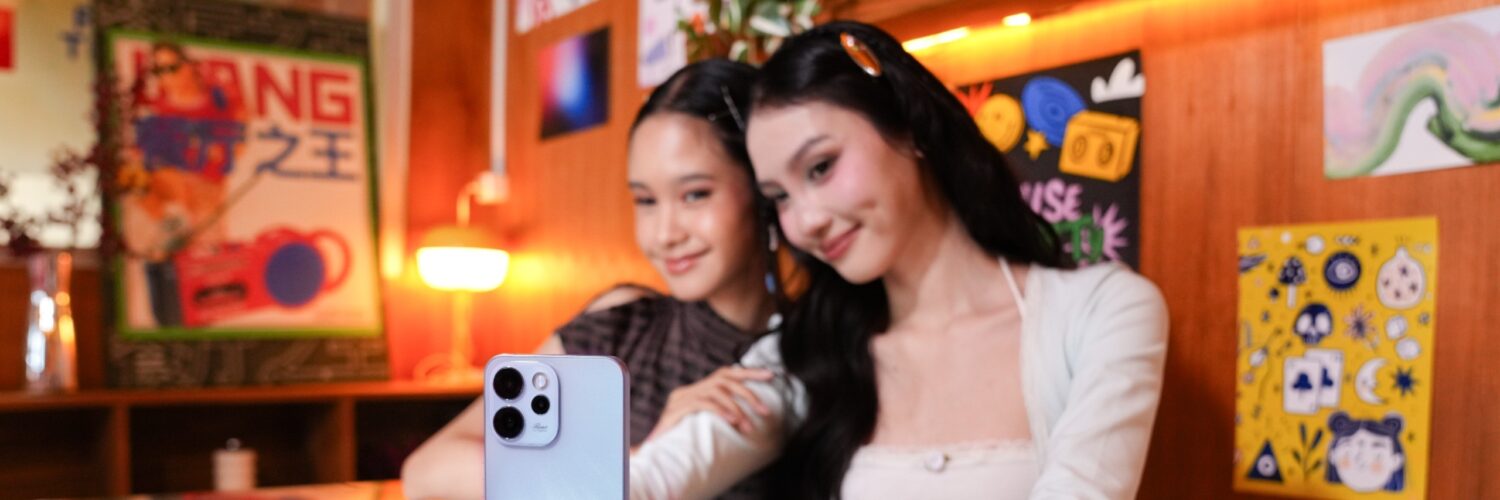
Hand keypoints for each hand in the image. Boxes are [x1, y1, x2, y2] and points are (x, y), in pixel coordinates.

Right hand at [648, 366, 774, 439]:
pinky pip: (702, 404)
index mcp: (696, 391)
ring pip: (716, 391)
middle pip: (724, 380)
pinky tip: (731, 420)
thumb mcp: (703, 425)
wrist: (653, 452)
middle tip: (765, 411)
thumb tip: (747, 419)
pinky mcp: (675, 410)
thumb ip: (720, 416)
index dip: (749, 372)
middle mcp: (688, 390)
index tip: (771, 375)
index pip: (726, 373)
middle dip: (748, 394)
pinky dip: (720, 410)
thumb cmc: (681, 440)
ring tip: (748, 427)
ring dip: (736, 408)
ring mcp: (680, 398)